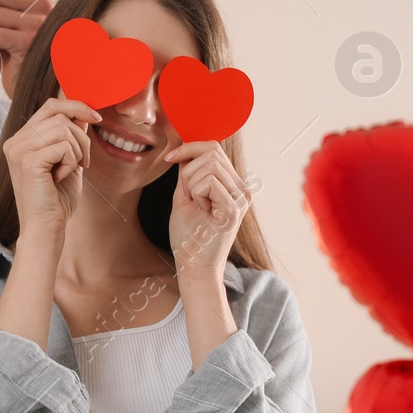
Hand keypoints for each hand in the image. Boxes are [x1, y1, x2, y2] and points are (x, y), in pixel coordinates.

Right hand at [1, 96, 99, 238]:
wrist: (46, 228)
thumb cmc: (57, 200)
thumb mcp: (68, 161)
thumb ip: (71, 137)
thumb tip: (82, 113)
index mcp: (21, 140)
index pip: (50, 106)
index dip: (76, 106)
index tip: (95, 118)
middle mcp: (15, 142)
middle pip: (59, 114)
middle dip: (82, 136)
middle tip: (84, 161)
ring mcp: (19, 150)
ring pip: (64, 129)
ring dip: (78, 151)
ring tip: (71, 171)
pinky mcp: (28, 161)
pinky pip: (64, 146)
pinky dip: (71, 162)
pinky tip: (61, 178)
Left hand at [165, 141, 251, 275]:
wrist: (193, 265)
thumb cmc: (189, 235)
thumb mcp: (185, 195)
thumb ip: (188, 172)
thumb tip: (184, 147)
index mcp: (232, 184)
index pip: (214, 147)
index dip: (190, 147)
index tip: (170, 158)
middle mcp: (242, 188)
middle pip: (212, 151)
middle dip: (189, 168)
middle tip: (189, 194)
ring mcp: (241, 198)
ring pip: (209, 165)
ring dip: (193, 184)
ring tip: (199, 205)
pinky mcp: (235, 207)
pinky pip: (209, 181)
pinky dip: (197, 194)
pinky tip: (203, 211)